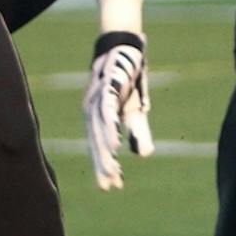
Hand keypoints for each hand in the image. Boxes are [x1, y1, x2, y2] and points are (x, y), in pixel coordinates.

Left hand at [81, 31, 151, 190]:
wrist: (125, 49)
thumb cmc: (127, 80)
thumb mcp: (135, 109)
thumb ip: (138, 131)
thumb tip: (144, 155)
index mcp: (96, 118)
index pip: (99, 147)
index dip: (104, 167)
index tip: (110, 187)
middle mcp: (92, 111)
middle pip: (96, 143)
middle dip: (103, 166)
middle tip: (110, 186)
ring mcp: (97, 100)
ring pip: (100, 132)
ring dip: (106, 153)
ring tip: (112, 171)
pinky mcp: (106, 89)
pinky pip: (107, 114)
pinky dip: (110, 131)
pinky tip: (115, 145)